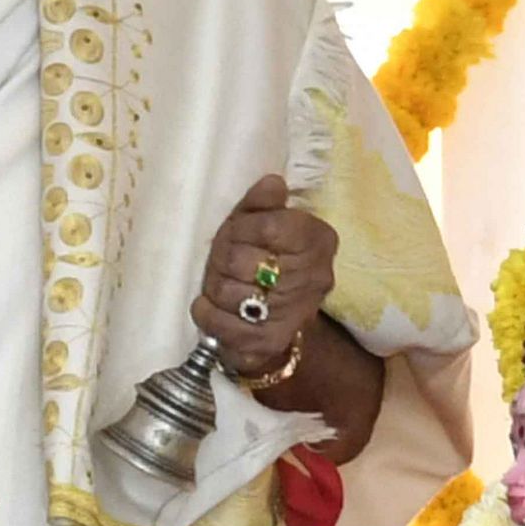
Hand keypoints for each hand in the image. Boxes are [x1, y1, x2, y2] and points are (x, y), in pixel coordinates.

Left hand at [192, 175, 336, 385]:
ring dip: (213, 284)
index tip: (233, 230)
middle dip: (220, 257)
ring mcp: (294, 314)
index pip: (269, 226)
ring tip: (218, 282)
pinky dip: (206, 314)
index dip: (239, 227)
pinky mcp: (270, 342)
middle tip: (220, 260)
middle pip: (241, 260)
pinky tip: (208, 305)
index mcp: (318, 239)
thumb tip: (272, 183)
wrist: (281, 315)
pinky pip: (223, 326)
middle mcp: (314, 278)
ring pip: (228, 292)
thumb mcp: (265, 220)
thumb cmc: (268, 256)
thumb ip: (264, 201)